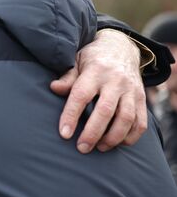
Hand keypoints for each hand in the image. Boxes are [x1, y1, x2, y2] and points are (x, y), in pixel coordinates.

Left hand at [51, 29, 146, 153]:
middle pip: (105, 110)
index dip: (71, 115)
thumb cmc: (92, 59)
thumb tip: (53, 88)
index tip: (64, 134)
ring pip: (126, 118)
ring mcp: (131, 90)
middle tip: (81, 148)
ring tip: (99, 148)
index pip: (81, 95)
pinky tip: (117, 144)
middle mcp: (115, 80)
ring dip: (112, 138)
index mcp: (95, 71)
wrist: (121, 48)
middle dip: (93, 133)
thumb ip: (67, 77)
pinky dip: (130, 137)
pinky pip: (141, 122)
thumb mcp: (76, 61)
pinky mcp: (142, 98)